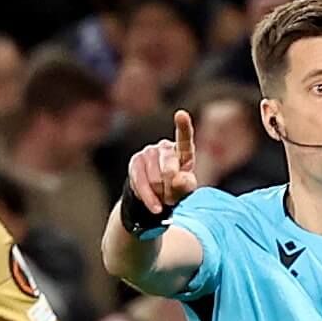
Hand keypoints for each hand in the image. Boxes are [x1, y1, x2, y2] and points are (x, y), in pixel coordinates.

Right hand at [123, 110, 197, 229]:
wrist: (155, 196)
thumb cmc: (176, 189)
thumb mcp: (186, 189)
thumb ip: (186, 184)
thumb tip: (177, 179)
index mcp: (183, 151)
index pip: (184, 137)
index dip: (183, 126)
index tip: (181, 114)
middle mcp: (165, 147)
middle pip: (169, 170)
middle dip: (172, 189)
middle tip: (173, 199)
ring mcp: (148, 152)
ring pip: (155, 180)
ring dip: (161, 195)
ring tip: (164, 198)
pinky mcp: (135, 162)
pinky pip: (141, 183)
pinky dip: (149, 198)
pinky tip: (155, 207)